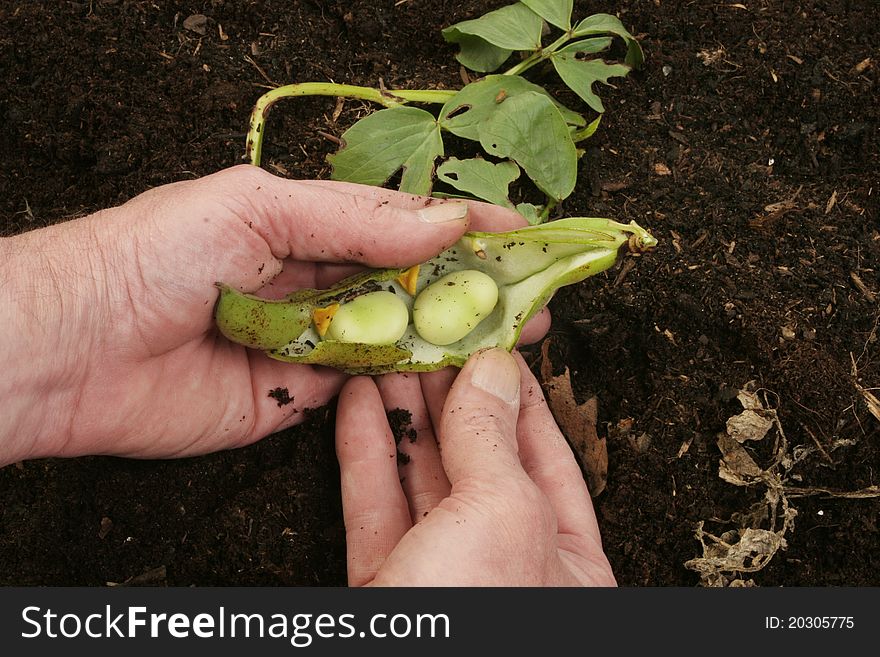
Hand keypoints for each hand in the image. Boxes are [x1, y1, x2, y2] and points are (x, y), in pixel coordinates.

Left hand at [0, 165, 527, 463]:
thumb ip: (352, 219)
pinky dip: (407, 381)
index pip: (400, 224)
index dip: (460, 227)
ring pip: (396, 337)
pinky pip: (365, 387)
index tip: (519, 233)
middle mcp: (312, 282)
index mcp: (302, 225)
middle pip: (409, 284)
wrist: (76, 349)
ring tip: (512, 334)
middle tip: (531, 295)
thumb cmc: (152, 255)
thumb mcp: (255, 208)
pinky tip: (451, 375)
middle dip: (471, 287)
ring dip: (452, 336)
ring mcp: (309, 341)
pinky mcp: (297, 396)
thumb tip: (440, 224)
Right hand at [335, 348, 615, 585]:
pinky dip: (364, 453)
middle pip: (478, 460)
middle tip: (428, 342)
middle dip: (450, 396)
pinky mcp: (386, 587)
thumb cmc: (481, 621)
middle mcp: (506, 565)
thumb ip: (491, 439)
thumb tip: (494, 368)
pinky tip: (358, 409)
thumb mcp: (500, 518)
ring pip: (421, 478)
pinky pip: (375, 506)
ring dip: (402, 416)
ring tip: (387, 359)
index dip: (518, 395)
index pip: (545, 455)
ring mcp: (443, 577)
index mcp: (566, 560)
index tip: (493, 345)